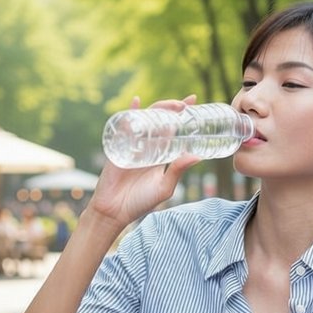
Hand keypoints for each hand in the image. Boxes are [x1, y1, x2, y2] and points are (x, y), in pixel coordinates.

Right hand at [88, 95, 200, 229]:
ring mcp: (132, 145)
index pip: (172, 129)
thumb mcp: (164, 187)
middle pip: (160, 120)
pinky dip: (130, 112)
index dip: (181, 115)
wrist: (114, 211)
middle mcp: (146, 146)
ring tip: (172, 105)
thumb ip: (178, 171)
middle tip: (186, 104)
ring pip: (146, 120)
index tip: (193, 102)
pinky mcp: (118, 146)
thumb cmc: (139, 202)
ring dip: (158, 109)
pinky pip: (124, 126)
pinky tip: (136, 102)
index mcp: (159, 155)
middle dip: (172, 108)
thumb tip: (197, 156)